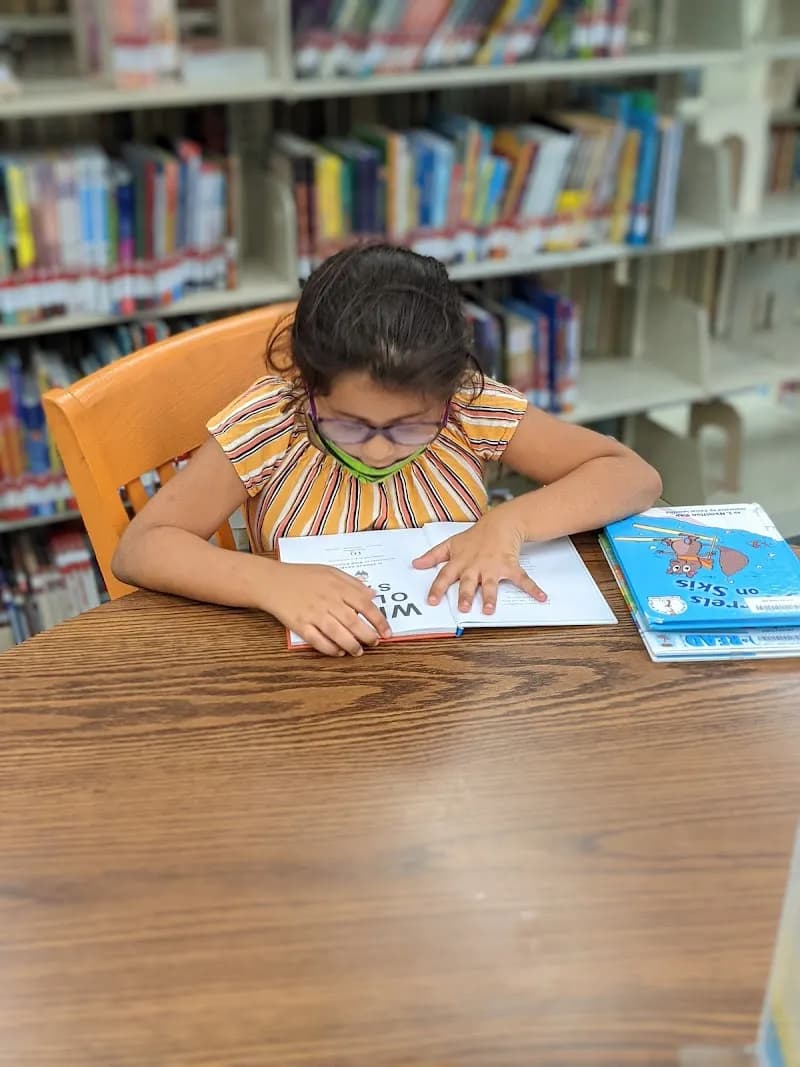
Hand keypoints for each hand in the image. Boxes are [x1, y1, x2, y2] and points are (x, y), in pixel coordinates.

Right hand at [264, 562, 391, 656]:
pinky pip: (317, 640)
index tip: (387, 631)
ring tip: (358, 652)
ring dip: (351, 645)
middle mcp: (327, 600)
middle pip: (354, 622)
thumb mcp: (330, 572)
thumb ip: (352, 583)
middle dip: (368, 636)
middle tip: (374, 643)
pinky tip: (338, 651)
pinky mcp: (299, 624)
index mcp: (337, 586)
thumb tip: (373, 594)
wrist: (272, 581)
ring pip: (338, 633)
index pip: (365, 605)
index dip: (379, 620)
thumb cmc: (302, 576)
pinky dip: (329, 648)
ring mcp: (313, 613)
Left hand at [412, 512, 546, 614]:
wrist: (500, 524)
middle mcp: (474, 566)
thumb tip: (414, 564)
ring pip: (490, 584)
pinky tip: (541, 598)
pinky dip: (532, 588)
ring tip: (488, 610)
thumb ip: (432, 555)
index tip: (432, 601)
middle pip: (468, 582)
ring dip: (489, 597)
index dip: (437, 588)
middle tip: (462, 608)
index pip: (445, 576)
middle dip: (465, 595)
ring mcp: (493, 567)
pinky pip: (521, 579)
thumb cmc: (474, 537)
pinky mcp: (509, 567)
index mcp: (459, 562)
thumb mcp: (450, 544)